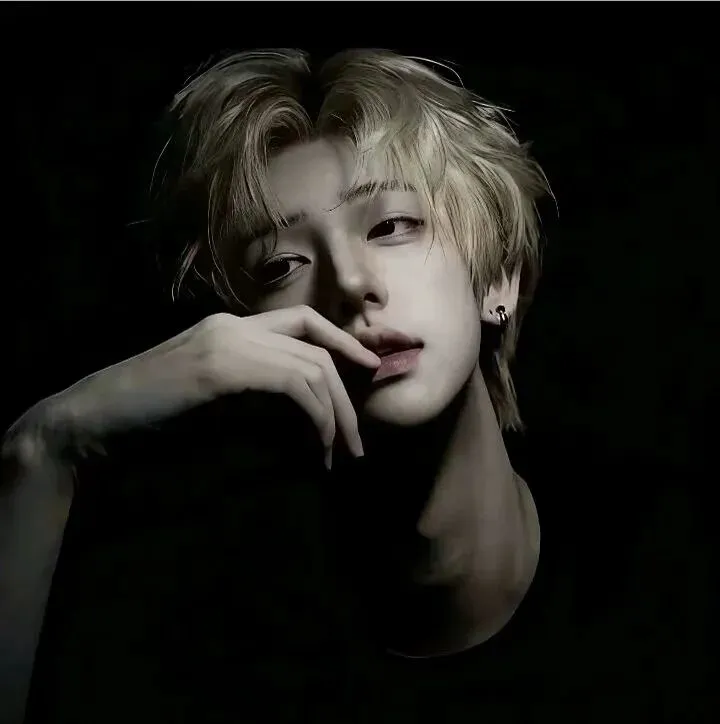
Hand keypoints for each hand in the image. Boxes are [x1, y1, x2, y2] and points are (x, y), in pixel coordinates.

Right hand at [7, 306, 379, 470]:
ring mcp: (227, 342)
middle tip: (358, 441)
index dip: (343, 340)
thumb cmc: (147, 415)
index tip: (370, 367)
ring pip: (311, 366)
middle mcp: (233, 325)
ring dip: (335, 414)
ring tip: (341, 453)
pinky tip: (316, 445)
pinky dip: (314, 416)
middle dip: (348, 394)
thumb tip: (300, 412)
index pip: (304, 319)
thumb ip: (251, 393)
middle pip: (316, 346)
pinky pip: (292, 385)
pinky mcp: (220, 368)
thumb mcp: (209, 398)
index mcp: (230, 325)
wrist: (90, 420)